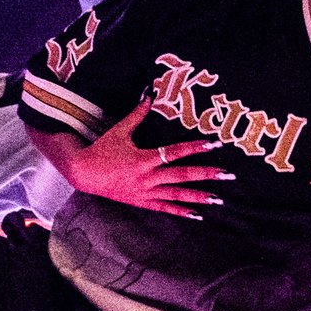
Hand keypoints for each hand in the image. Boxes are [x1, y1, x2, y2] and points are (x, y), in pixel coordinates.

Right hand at [62, 93, 227, 217]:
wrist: (83, 173)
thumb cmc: (101, 150)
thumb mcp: (119, 131)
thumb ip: (137, 115)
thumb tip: (149, 96)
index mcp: (143, 158)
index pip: (174, 152)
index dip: (195, 148)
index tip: (213, 145)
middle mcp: (147, 177)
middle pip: (181, 175)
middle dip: (206, 174)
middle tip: (227, 174)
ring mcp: (145, 192)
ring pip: (176, 195)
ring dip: (198, 197)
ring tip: (217, 199)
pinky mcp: (141, 201)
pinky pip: (164, 208)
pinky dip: (180, 211)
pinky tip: (197, 214)